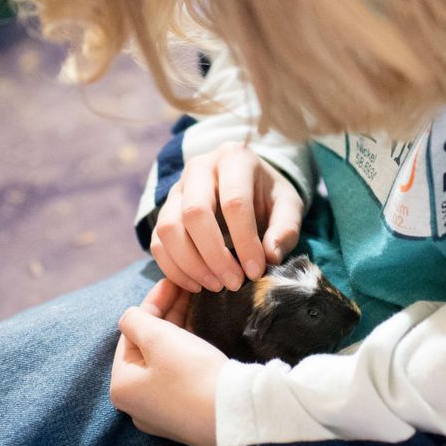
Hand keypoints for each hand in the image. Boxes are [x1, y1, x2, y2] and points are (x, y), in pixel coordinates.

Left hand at [110, 279, 226, 445]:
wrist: (236, 417)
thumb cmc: (192, 375)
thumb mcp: (158, 339)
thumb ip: (137, 320)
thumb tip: (130, 317)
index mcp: (122, 387)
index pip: (130, 334)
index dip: (151, 304)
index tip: (171, 282)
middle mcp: (138, 404)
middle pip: (147, 349)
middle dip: (166, 316)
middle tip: (186, 289)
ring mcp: (163, 412)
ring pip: (166, 361)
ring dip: (178, 331)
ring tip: (195, 304)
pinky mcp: (188, 414)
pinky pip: (181, 375)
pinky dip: (187, 352)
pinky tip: (201, 334)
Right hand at [151, 142, 303, 293]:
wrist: (246, 186)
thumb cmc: (268, 196)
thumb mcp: (288, 205)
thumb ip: (285, 229)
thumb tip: (270, 257)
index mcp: (234, 159)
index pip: (234, 202)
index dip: (245, 242)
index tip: (256, 272)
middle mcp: (198, 169)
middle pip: (194, 213)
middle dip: (214, 255)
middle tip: (234, 283)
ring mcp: (175, 190)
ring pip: (169, 228)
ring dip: (191, 265)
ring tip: (216, 286)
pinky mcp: (163, 213)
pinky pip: (157, 243)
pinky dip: (174, 269)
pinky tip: (197, 285)